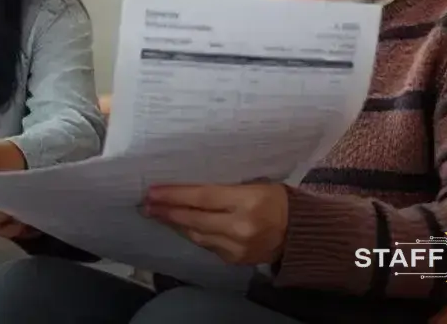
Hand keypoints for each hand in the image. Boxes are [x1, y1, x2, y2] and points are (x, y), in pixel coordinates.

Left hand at [143, 183, 288, 264]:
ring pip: (197, 235)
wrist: (300, 232)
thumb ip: (222, 189)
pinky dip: (193, 234)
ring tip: (157, 214)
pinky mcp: (235, 260)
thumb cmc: (275, 199)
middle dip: (167, 211)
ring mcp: (237, 247)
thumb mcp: (253, 185)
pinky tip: (181, 226)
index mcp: (247, 201)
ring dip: (175, 224)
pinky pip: (207, 245)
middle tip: (146, 205)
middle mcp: (240, 227)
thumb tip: (186, 189)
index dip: (174, 195)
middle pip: (194, 219)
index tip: (152, 192)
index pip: (201, 198)